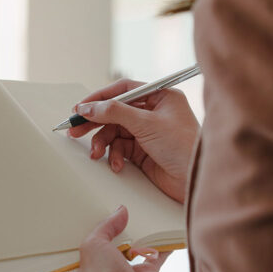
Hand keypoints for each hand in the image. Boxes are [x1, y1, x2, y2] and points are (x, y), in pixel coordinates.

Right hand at [68, 78, 199, 203]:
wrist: (197, 181)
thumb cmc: (184, 148)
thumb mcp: (147, 124)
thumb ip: (115, 112)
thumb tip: (89, 107)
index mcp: (160, 97)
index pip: (123, 90)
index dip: (100, 97)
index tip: (80, 107)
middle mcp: (154, 112)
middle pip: (115, 111)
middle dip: (95, 122)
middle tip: (75, 130)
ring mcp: (148, 132)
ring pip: (114, 132)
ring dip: (103, 143)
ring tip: (97, 153)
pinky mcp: (144, 151)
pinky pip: (120, 148)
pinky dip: (115, 156)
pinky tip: (117, 164)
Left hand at [69, 205, 169, 271]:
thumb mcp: (94, 245)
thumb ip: (105, 226)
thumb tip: (120, 211)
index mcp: (81, 268)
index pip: (82, 244)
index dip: (88, 229)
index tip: (93, 212)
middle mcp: (102, 271)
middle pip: (108, 244)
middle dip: (114, 229)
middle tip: (117, 210)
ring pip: (132, 248)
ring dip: (137, 235)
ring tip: (139, 215)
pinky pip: (154, 254)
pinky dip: (159, 244)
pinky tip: (161, 230)